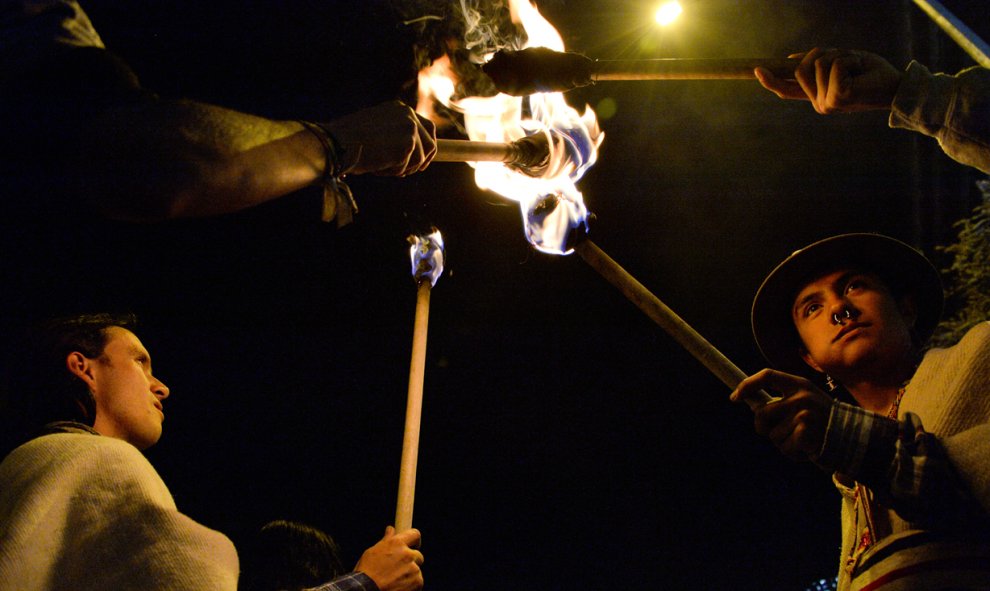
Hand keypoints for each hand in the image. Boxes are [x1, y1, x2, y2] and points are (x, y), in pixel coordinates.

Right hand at [322, 101, 436, 176]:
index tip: (421, 159)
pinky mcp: (408, 145)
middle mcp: (408, 115)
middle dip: (424, 159)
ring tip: (381, 165)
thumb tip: (408, 151)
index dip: (425, 146)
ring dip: (402, 168)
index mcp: (400, 108)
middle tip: (410, 171)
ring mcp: (410, 129)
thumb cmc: (348, 139)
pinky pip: (406, 168)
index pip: (425, 127)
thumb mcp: (374, 128)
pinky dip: (392, 172)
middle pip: (431, 142)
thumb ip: (392, 133)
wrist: (337, 142)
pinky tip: (377, 166)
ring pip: (419, 159)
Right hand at [354, 526, 423, 590]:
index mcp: (397, 543)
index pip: (415, 534)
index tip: (412, 545)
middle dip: (411, 561)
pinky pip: (418, 581)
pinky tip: (399, 586)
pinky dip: (411, 584)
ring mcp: (413, 569)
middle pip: (417, 555)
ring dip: (410, 574)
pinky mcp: (417, 582)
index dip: (414, 540)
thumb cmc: (367, 571)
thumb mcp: (373, 551)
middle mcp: (407, 554)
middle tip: (398, 568)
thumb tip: (391, 529)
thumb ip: (386, 540)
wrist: (367, 590)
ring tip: (395, 580)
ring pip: (417, 570)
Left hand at [730, 369, 832, 460]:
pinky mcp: (806, 433)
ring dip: (783, 443)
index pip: (767, 376)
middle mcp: (801, 396)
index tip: (734, 398)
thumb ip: (783, 402)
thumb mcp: (806, 402)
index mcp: (800, 384)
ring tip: (802, 439)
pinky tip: (807, 449)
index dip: (747, 385)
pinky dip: (793, 453)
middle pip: (762, 413)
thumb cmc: (823, 422)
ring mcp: (804, 414)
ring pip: (773, 435)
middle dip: (763, 427)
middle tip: (778, 432)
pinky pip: (784, 448)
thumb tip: (751, 404)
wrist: (855, 438)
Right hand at [755, 47, 903, 113]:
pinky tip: (860, 69)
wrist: (895, 86)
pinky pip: (833, 65)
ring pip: (817, 64)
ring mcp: (826, 104)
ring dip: (839, 55)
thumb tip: (791, 59)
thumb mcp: (839, 62)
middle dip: (821, 54)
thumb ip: (817, 63)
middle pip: (800, 69)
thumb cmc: (870, 73)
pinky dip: (849, 59)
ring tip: (857, 65)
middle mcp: (818, 104)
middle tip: (845, 57)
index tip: (757, 69)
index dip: (771, 81)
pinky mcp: (837, 98)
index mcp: (817, 96)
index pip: (788, 90)